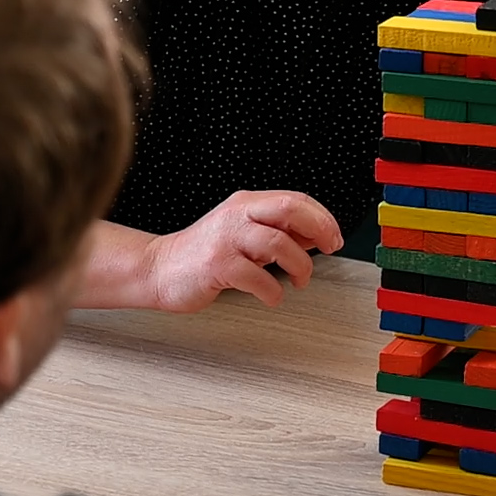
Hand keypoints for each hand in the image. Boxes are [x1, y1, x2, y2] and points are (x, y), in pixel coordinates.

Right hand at [143, 191, 342, 311]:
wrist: (161, 268)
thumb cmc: (205, 253)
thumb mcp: (244, 233)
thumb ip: (278, 231)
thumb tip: (317, 235)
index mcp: (247, 203)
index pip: (295, 198)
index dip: (322, 217)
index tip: (335, 238)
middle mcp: (237, 215)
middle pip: (289, 209)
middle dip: (319, 229)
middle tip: (329, 250)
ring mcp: (226, 239)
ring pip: (278, 243)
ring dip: (300, 266)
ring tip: (299, 281)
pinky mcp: (216, 265)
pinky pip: (258, 277)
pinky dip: (273, 291)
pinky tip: (272, 296)